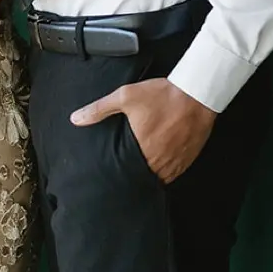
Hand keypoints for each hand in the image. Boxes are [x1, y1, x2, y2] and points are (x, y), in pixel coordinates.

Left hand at [70, 78, 215, 183]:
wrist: (196, 94)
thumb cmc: (162, 95)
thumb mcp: (126, 96)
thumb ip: (99, 109)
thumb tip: (76, 119)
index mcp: (142, 149)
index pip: (127, 173)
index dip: (119, 175)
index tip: (113, 174)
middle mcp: (160, 161)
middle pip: (143, 177)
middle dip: (134, 174)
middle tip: (127, 170)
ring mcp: (176, 162)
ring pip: (160, 178)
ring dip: (151, 174)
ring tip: (142, 167)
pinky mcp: (188, 159)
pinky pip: (174, 173)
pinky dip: (166, 170)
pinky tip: (160, 161)